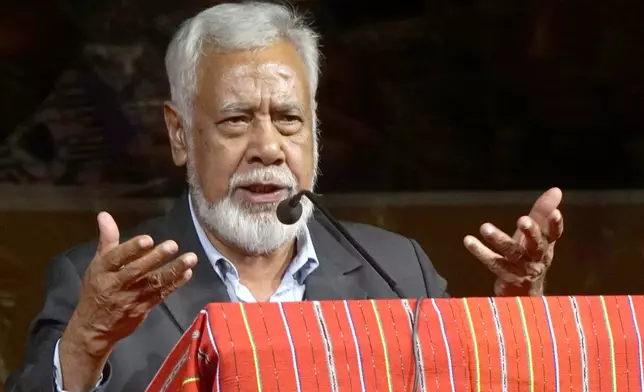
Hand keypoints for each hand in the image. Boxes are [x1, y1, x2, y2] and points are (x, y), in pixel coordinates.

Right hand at [59, 212, 195, 390]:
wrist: (94, 328)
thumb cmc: (97, 289)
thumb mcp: (98, 264)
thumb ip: (107, 239)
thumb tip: (105, 215)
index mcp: (103, 271)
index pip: (116, 258)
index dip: (131, 249)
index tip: (148, 239)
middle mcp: (117, 284)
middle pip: (136, 271)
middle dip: (156, 258)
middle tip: (173, 245)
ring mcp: (131, 298)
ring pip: (153, 283)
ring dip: (174, 270)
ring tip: (191, 258)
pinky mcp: (143, 308)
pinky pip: (161, 295)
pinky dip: (176, 284)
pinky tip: (188, 272)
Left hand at [463, 187, 563, 295]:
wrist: (524, 292)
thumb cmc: (529, 256)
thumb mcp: (536, 234)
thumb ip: (542, 212)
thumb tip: (556, 189)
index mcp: (546, 246)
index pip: (554, 234)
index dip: (555, 224)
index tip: (554, 213)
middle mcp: (537, 258)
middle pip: (536, 245)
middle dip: (530, 232)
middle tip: (522, 220)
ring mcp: (522, 270)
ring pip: (512, 253)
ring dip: (499, 239)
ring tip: (485, 227)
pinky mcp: (506, 277)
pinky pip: (493, 263)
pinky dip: (480, 251)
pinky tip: (468, 240)